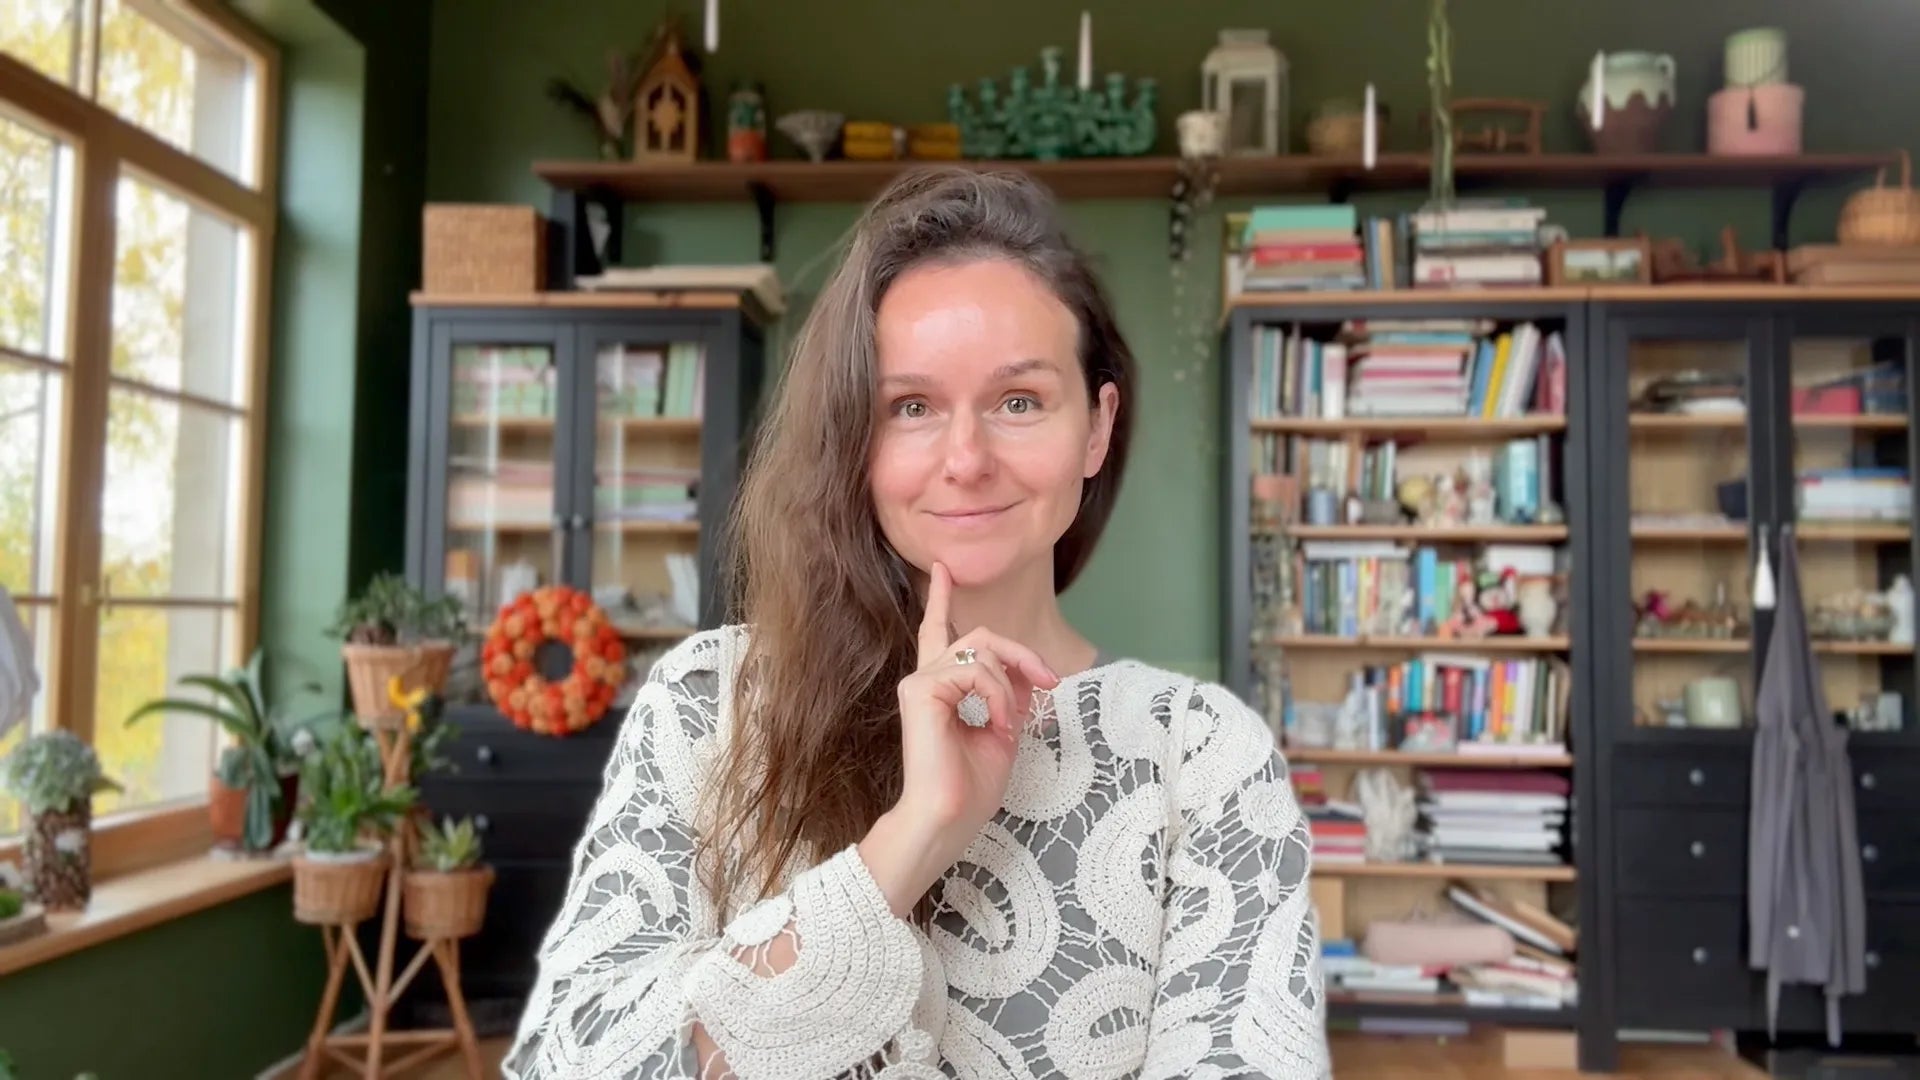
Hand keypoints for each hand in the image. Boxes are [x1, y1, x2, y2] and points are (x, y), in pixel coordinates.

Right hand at [857, 562, 1058, 916]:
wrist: (946, 820)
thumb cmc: (969, 790)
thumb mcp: (1003, 733)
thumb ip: (1011, 697)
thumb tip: (1028, 672)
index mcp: (939, 690)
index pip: (939, 634)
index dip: (942, 600)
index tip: (943, 568)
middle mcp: (924, 679)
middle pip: (979, 637)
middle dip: (1021, 653)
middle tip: (1048, 682)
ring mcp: (919, 682)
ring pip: (982, 651)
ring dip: (1009, 687)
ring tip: (1009, 725)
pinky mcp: (920, 690)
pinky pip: (976, 672)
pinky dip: (997, 697)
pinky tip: (995, 725)